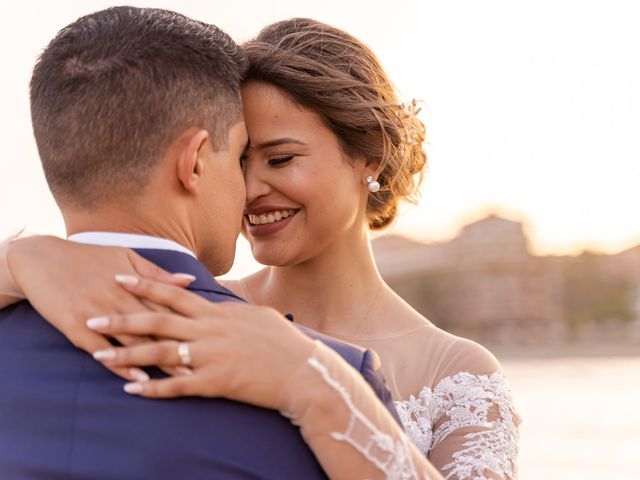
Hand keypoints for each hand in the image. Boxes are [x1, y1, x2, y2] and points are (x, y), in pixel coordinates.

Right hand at [7, 236, 195, 380]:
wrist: (41, 258)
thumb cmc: (89, 257)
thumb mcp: (126, 258)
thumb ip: (158, 274)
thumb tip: (190, 280)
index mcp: (135, 285)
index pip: (169, 308)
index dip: (191, 325)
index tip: (213, 340)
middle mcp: (120, 300)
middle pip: (156, 328)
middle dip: (181, 348)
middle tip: (205, 366)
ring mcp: (98, 314)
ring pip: (132, 341)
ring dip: (156, 361)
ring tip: (178, 379)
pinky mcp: (76, 327)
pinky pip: (101, 350)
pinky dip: (119, 365)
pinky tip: (136, 380)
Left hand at [87, 275, 315, 410]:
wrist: (303, 372)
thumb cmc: (283, 343)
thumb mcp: (257, 316)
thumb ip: (231, 309)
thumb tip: (216, 303)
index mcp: (218, 313)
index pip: (174, 295)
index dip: (145, 286)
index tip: (118, 278)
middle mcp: (209, 331)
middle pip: (158, 321)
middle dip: (122, 318)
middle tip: (91, 316)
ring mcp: (211, 357)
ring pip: (160, 353)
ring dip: (127, 355)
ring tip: (99, 357)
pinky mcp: (215, 383)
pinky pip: (176, 386)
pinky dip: (152, 388)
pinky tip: (132, 389)